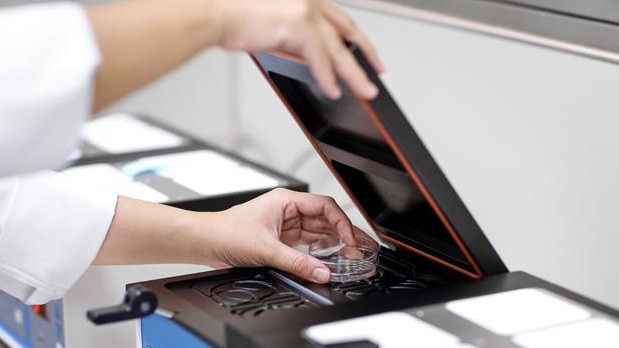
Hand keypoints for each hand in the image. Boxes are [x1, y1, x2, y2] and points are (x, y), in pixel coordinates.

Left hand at [201, 188, 359, 282]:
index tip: (350, 240)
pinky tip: (329, 261)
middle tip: (361, 249)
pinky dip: (319, 254)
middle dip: (344, 234)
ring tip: (352, 256)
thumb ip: (297, 262)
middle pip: (325, 220)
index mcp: (286, 201)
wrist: (205, 242)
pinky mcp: (281, 240)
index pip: (325, 207)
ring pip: (318, 233)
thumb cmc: (226, 232)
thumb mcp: (266, 249)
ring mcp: (285, 226)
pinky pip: (306, 245)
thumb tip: (321, 272)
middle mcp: (288, 211)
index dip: (342, 222)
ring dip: (334, 245)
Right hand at [216, 0, 384, 98]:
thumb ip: (297, 38)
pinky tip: (333, 91)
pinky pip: (320, 60)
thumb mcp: (275, 25)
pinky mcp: (299, 26)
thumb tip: (312, 59)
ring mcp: (307, 11)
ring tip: (366, 92)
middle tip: (378, 72)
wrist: (217, 12)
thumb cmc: (236, 16)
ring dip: (355, 74)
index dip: (357, 39)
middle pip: (348, 32)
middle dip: (367, 55)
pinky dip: (327, 78)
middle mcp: (311, 1)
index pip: (341, 20)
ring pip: (339, 50)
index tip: (366, 52)